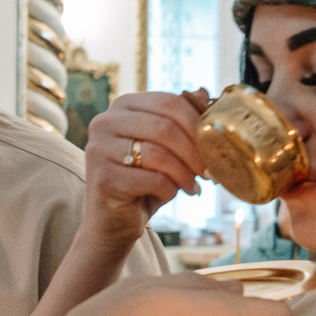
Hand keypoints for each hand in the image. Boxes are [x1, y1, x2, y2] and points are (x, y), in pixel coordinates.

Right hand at [77, 92, 205, 251]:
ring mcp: (99, 149)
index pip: (168, 102)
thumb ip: (180, 120)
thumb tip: (204, 94)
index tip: (215, 146)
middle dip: (194, 151)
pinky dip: (169, 189)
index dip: (198, 124)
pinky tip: (171, 195)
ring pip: (158, 153)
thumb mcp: (165, 148)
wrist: (112, 221)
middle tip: (209, 171)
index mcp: (122, 106)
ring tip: (193, 186)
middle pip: (164, 127)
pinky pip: (151, 179)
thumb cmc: (142, 181)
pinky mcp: (102, 178)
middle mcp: (105, 122)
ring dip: (184, 173)